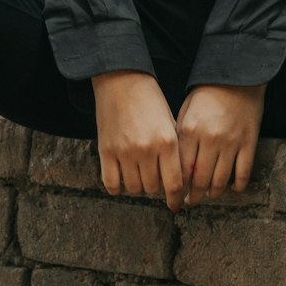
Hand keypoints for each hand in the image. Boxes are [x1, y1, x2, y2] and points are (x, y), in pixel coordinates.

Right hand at [92, 71, 184, 212]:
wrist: (122, 81)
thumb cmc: (151, 101)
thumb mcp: (171, 124)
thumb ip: (175, 152)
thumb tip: (179, 183)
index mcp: (167, 142)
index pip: (174, 184)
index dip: (177, 199)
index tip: (177, 205)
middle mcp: (146, 150)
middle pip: (153, 188)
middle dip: (157, 187)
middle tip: (156, 179)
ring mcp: (124, 152)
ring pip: (134, 188)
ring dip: (139, 186)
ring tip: (140, 174)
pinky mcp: (106, 151)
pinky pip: (111, 184)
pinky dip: (117, 187)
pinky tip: (122, 179)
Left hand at [176, 84, 265, 206]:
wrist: (237, 77)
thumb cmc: (207, 95)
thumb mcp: (185, 112)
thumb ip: (180, 139)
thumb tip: (175, 168)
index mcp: (190, 131)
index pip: (181, 169)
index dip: (177, 187)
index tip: (175, 196)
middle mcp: (210, 140)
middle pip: (200, 180)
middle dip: (194, 197)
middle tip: (190, 203)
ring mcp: (231, 143)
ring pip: (221, 180)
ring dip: (213, 194)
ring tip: (209, 196)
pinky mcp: (249, 143)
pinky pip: (243, 172)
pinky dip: (237, 185)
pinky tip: (232, 189)